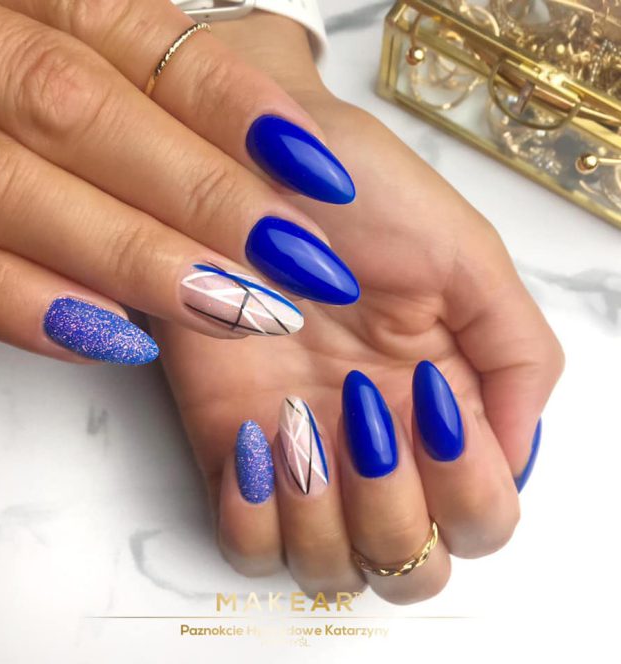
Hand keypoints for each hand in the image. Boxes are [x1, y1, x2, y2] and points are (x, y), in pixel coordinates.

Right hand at [0, 0, 357, 364]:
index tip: (308, 162)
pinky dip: (25, 303)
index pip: (136, 35)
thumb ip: (209, 93)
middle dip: (192, 187)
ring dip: (130, 252)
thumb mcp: (197, 73)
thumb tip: (287, 145)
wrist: (311, 281)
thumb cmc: (187, 148)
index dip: (224, 100)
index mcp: (39, 3)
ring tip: (230, 304)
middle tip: (289, 253)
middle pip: (74, 107)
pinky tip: (117, 334)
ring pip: (5, 184)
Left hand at [153, 13, 563, 603]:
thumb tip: (515, 450)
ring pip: (328, 566)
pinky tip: (255, 441)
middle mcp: (378, 449)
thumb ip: (518, 355)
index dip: (466, 488)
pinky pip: (248, 545)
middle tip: (363, 415)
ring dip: (324, 515)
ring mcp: (303, 456)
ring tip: (299, 419)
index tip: (426, 402)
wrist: (246, 172)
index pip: (481, 518)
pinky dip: (255, 519)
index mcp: (444, 409)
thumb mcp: (465, 256)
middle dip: (393, 510)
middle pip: (407, 565)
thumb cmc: (356, 196)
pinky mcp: (230, 450)